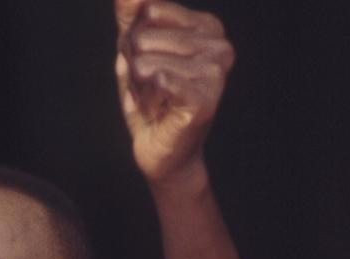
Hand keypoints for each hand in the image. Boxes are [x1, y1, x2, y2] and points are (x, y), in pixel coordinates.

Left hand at [114, 1, 233, 182]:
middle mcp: (219, 45)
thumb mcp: (135, 51)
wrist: (161, 153)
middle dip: (135, 67)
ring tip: (156, 102)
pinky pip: (158, 79)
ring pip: (144, 61)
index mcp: (208, 27)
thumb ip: (130, 16)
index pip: (148, 11)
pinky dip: (147, 100)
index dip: (134, 42)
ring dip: (140, 88)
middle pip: (142, 36)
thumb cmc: (151, 101)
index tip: (149, 65)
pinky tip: (160, 111)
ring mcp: (216, 72)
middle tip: (152, 90)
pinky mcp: (205, 99)